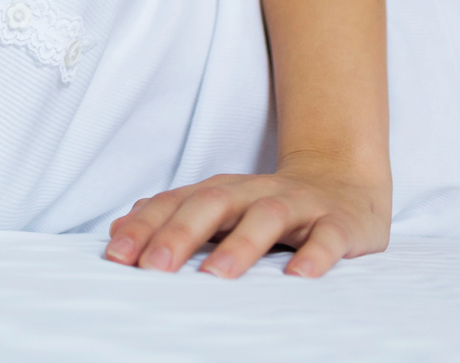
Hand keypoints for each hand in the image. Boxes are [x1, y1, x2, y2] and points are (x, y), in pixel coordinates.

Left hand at [102, 159, 389, 278]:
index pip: (174, 204)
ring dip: (240, 244)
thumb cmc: (267, 207)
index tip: (116, 256)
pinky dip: (315, 255)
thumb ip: (172, 219)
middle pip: (212, 205)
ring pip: (267, 217)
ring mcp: (298, 205)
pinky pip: (328, 238)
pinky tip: (300, 275)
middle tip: (154, 267)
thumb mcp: (219, 209)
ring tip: (216, 274)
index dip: (144, 228)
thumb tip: (118, 234)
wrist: (343, 183)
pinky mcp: (337, 223)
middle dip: (180, 234)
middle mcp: (253, 193)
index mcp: (220, 191)